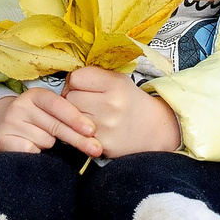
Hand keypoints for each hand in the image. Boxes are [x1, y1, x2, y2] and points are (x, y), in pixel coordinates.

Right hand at [0, 84, 102, 157]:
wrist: (6, 131)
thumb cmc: (38, 123)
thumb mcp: (52, 114)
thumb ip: (68, 118)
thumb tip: (92, 134)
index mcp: (36, 95)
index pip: (58, 105)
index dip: (76, 118)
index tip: (92, 130)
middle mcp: (21, 105)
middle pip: (55, 125)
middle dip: (77, 139)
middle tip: (95, 149)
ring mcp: (10, 122)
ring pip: (45, 140)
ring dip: (51, 146)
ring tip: (44, 143)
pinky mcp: (3, 139)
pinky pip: (31, 151)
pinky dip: (38, 154)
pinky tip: (35, 150)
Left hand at [63, 65, 181, 158]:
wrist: (153, 129)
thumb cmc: (130, 101)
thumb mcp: (118, 80)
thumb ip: (94, 75)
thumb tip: (66, 80)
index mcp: (115, 84)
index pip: (75, 78)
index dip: (75, 82)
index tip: (81, 86)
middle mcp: (111, 104)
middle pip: (69, 97)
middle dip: (73, 99)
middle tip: (85, 102)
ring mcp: (106, 126)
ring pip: (70, 116)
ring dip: (75, 116)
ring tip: (89, 114)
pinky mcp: (102, 144)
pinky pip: (77, 134)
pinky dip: (81, 131)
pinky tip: (93, 128)